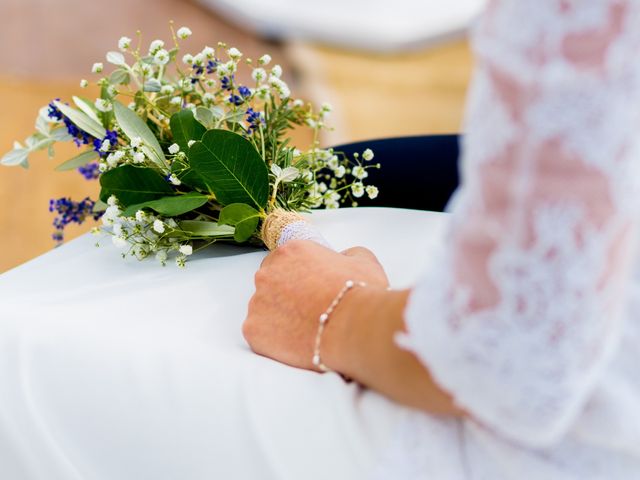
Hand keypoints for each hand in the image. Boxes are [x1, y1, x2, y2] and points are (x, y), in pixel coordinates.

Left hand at [243, 240, 388, 370]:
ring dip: (279, 316)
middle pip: (270, 282)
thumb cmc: (358, 293)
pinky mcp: (253, 329)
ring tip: (304, 328)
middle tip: (307, 309)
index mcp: (291, 251)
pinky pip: (260, 333)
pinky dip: (274, 339)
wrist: (353, 327)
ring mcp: (257, 302)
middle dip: (285, 294)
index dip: (298, 276)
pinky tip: (295, 341)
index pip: (285, 260)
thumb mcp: (363, 260)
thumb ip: (346, 255)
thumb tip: (342, 259)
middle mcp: (267, 273)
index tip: (311, 289)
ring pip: (264, 308)